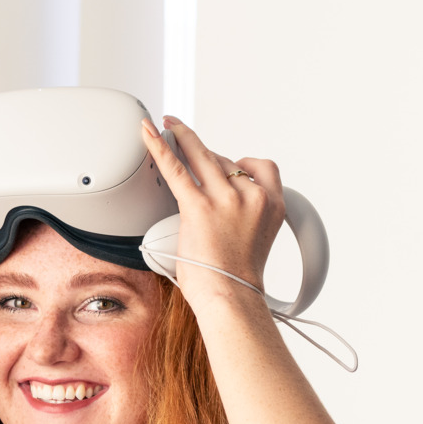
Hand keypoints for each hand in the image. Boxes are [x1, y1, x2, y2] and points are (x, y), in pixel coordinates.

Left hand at [140, 115, 283, 309]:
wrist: (232, 297)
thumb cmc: (237, 281)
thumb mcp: (255, 241)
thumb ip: (244, 217)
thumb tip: (218, 211)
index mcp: (273, 205)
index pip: (261, 167)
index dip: (241, 164)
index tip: (227, 163)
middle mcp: (252, 197)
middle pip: (226, 162)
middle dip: (203, 153)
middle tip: (184, 136)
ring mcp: (226, 199)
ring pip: (203, 157)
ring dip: (183, 138)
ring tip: (168, 125)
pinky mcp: (199, 207)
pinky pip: (177, 169)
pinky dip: (160, 147)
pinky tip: (149, 133)